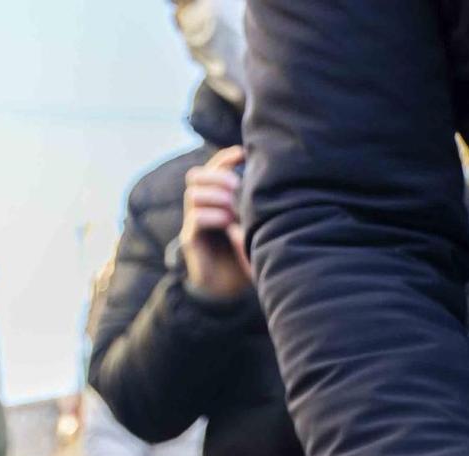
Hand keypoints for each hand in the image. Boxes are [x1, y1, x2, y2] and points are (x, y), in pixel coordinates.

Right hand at [180, 145, 251, 300]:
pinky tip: (227, 223)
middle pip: (196, 176)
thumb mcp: (256, 228)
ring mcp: (194, 222)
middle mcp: (202, 206)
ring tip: (233, 208)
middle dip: (217, 176)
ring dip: (215, 196)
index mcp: (216, 199)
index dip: (225, 158)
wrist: (229, 289)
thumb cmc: (246, 254)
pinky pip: (195, 219)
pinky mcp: (191, 240)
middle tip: (236, 186)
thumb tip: (277, 186)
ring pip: (193, 195)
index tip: (243, 154)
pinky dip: (212, 217)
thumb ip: (259, 208)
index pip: (213, 168)